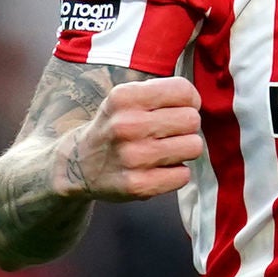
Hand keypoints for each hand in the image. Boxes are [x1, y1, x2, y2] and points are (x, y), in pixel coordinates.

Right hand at [65, 76, 206, 200]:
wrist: (79, 165)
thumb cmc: (115, 127)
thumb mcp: (126, 98)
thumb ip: (162, 93)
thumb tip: (198, 102)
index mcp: (124, 97)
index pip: (183, 91)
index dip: (189, 101)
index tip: (177, 109)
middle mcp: (127, 125)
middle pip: (192, 120)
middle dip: (186, 127)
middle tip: (169, 133)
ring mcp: (133, 157)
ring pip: (194, 147)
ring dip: (184, 150)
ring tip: (164, 151)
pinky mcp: (139, 185)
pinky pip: (184, 175)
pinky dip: (176, 173)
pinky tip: (158, 169)